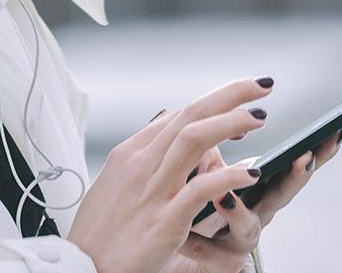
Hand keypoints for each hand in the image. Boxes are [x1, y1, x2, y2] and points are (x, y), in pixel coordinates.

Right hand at [67, 77, 272, 272]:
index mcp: (131, 154)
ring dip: (230, 122)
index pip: (179, 115)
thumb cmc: (99, 231)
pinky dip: (228, 176)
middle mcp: (141, 165)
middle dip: (230, 95)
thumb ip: (143, 151)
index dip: (214, 103)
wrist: (80, 270)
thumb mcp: (115, 181)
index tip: (241, 100)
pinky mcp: (164, 221)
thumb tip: (166, 119)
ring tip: (260, 118)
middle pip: (190, 115)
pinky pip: (200, 189)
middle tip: (261, 85)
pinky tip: (250, 172)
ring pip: (194, 139)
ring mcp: (153, 191)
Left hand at [166, 131, 341, 272]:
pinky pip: (211, 253)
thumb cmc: (202, 208)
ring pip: (248, 229)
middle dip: (296, 177)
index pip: (290, 167)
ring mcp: (240, 240)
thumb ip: (214, 151)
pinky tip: (197, 225)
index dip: (313, 152)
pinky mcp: (219, 261)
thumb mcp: (210, 172)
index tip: (333, 133)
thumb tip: (215, 125)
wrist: (183, 252)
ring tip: (226, 195)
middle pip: (283, 195)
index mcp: (260, 189)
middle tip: (305, 157)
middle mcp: (258, 214)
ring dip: (240, 212)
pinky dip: (201, 242)